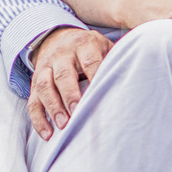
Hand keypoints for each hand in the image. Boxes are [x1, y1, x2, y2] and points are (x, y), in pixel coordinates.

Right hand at [27, 26, 111, 140]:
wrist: (57, 37)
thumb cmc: (89, 48)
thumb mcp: (104, 46)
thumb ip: (115, 59)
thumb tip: (137, 76)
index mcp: (83, 45)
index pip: (90, 61)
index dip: (94, 76)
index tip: (101, 92)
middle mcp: (61, 55)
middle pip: (63, 74)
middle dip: (69, 94)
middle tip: (76, 113)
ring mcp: (45, 68)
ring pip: (44, 86)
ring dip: (53, 107)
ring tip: (62, 125)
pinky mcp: (35, 82)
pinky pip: (33, 100)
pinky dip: (38, 118)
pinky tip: (47, 134)